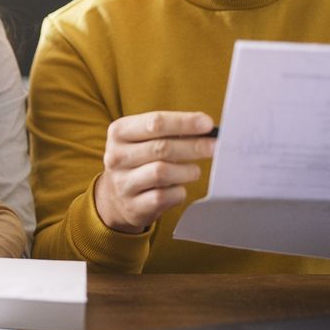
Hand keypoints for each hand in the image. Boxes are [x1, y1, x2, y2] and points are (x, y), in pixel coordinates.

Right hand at [94, 111, 215, 232]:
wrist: (115, 197)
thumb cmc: (139, 159)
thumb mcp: (144, 139)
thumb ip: (170, 130)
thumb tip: (205, 126)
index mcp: (119, 132)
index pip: (155, 122)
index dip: (184, 122)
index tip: (208, 124)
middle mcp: (116, 157)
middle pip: (161, 148)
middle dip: (193, 146)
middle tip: (214, 147)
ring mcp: (123, 183)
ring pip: (161, 173)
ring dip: (186, 171)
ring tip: (195, 171)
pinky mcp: (133, 206)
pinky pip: (163, 197)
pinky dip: (178, 192)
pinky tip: (179, 188)